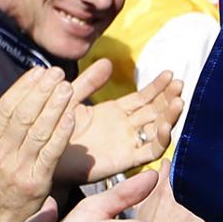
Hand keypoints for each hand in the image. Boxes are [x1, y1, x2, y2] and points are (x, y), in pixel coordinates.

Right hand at [0, 67, 76, 221]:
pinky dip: (61, 135)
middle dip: (42, 92)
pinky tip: (71, 118)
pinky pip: (51, 154)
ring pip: (39, 131)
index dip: (23, 88)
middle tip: (57, 73)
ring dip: (55, 107)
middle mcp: (0, 153)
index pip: (5, 108)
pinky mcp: (36, 182)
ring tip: (67, 87)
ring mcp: (19, 168)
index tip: (38, 72)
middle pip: (24, 116)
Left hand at [61, 65, 181, 183]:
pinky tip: (165, 125)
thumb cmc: (52, 129)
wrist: (42, 156)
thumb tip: (107, 61)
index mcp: (115, 112)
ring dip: (170, 115)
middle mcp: (126, 127)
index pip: (144, 97)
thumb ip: (89, 82)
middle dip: (169, 97)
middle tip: (179, 84)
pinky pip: (149, 151)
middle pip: (156, 111)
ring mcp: (127, 143)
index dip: (158, 87)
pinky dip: (161, 139)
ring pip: (157, 129)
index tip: (169, 74)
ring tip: (178, 101)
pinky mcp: (125, 160)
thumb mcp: (71, 98)